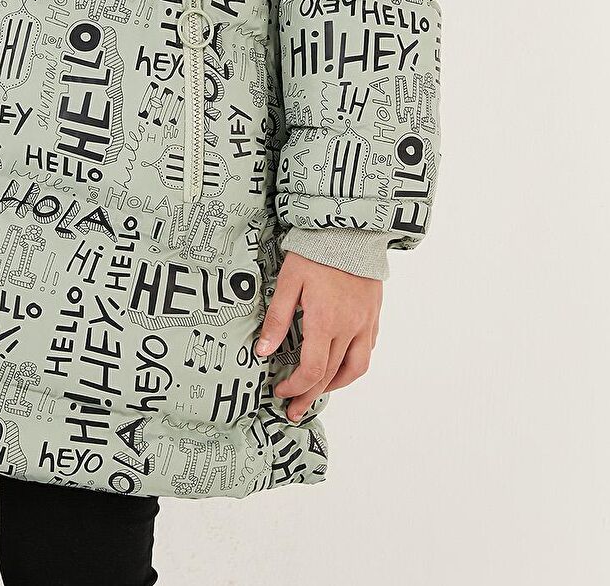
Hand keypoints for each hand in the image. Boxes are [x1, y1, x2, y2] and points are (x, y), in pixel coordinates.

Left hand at [254, 250, 382, 420]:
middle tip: (294, 408)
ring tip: (319, 392)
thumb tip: (263, 351)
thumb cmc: (316, 250)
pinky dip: (354, 364)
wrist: (350, 228)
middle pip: (331, 374)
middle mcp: (349, 328)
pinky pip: (367, 349)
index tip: (280, 391)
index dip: (295, 387)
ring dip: (336, 384)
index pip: (312, 370)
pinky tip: (342, 364)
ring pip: (356, 367)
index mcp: (325, 321)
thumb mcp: (288, 281)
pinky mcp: (373, 314)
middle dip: (310, 395)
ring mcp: (365, 322)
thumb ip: (277, 319)